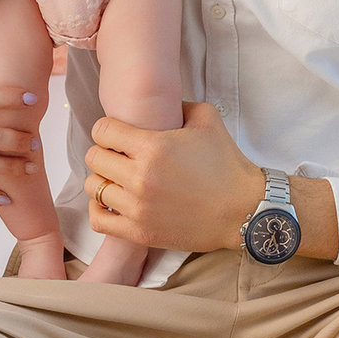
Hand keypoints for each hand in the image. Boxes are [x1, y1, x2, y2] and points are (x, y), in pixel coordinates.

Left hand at [85, 102, 338, 259]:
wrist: (245, 210)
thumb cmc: (226, 163)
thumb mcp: (206, 118)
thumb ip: (178, 105)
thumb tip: (160, 104)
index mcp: (152, 147)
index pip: (102, 131)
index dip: (108, 128)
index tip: (119, 134)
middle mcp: (139, 177)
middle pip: (94, 159)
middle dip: (104, 152)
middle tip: (120, 156)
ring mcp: (138, 208)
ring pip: (94, 188)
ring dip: (104, 180)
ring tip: (119, 179)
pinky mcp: (140, 233)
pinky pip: (99, 220)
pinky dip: (100, 210)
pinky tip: (115, 203)